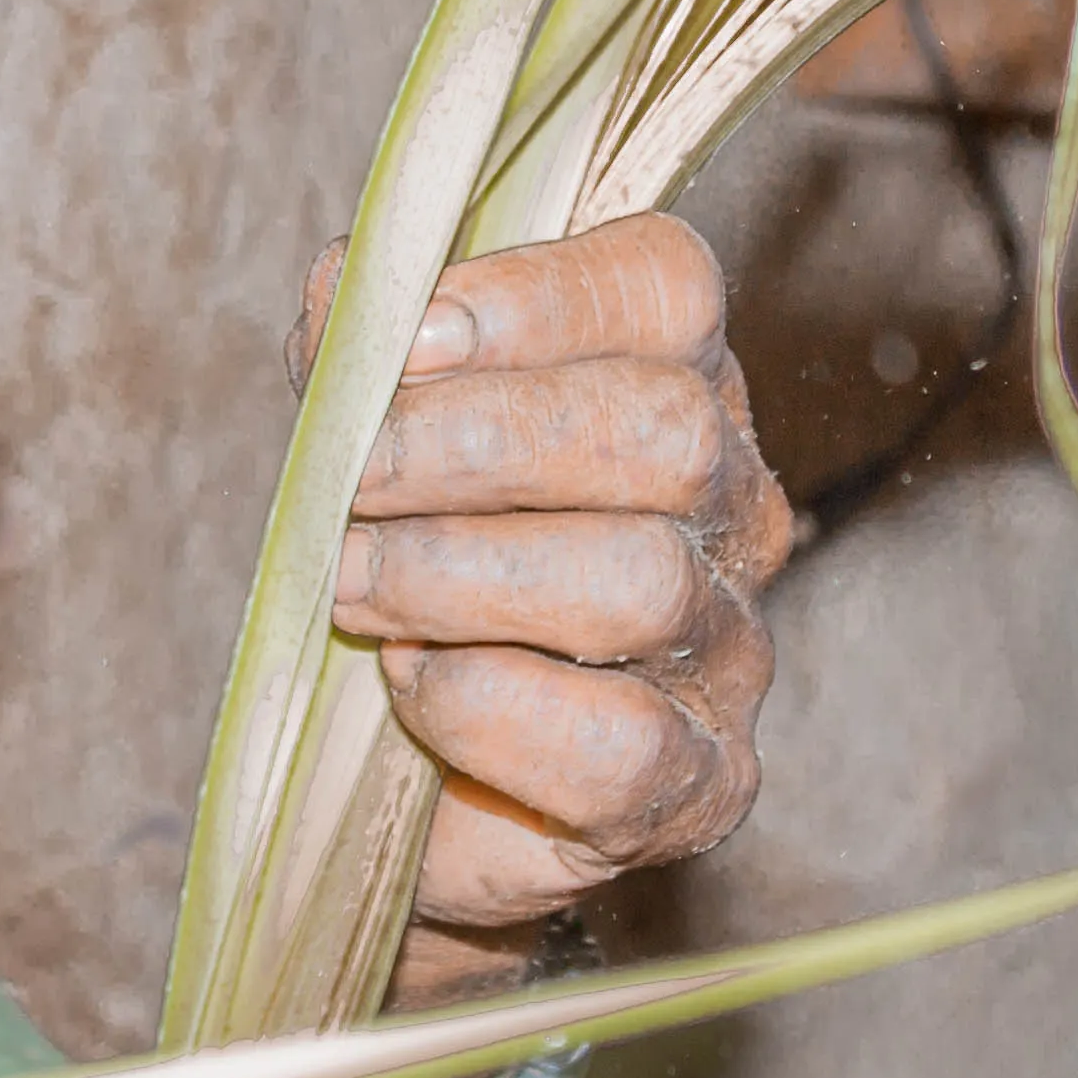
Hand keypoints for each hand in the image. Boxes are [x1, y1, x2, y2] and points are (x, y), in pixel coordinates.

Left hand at [302, 211, 792, 981]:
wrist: (396, 776)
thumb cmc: (402, 563)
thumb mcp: (366, 431)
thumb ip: (360, 348)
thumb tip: (347, 290)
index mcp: (668, 376)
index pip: (666, 290)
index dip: (543, 299)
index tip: (412, 339)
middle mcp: (730, 504)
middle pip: (666, 430)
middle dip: (481, 445)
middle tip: (352, 478)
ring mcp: (730, 649)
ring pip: (641, 583)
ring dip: (459, 576)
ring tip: (352, 584)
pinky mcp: (701, 787)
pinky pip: (621, 746)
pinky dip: (492, 711)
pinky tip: (414, 690)